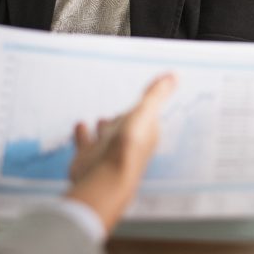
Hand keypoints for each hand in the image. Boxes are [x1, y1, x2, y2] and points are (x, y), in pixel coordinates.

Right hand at [65, 74, 176, 232]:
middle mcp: (127, 145)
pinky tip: (80, 126)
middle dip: (123, 121)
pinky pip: (85, 143)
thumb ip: (156, 94)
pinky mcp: (88, 159)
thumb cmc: (129, 146)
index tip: (144, 104)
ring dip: (104, 128)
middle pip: (126, 129)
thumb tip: (173, 75)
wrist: (105, 178)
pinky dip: (83, 134)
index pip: (145, 119)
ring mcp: (107, 152)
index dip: (144, 112)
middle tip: (119, 114)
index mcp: (145, 134)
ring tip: (101, 120)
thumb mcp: (145, 112)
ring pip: (106, 137)